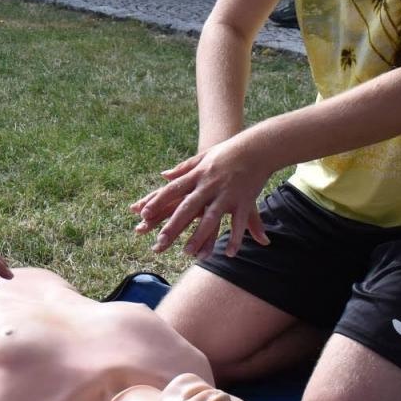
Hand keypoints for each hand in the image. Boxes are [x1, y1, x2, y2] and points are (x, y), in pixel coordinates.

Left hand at [129, 136, 272, 258]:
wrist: (257, 147)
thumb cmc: (227, 152)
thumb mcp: (202, 157)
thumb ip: (183, 168)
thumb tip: (163, 175)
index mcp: (197, 174)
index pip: (173, 189)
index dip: (158, 201)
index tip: (143, 214)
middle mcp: (209, 185)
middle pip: (188, 208)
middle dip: (174, 225)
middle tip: (160, 242)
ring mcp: (227, 194)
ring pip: (210, 218)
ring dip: (199, 236)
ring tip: (188, 252)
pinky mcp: (244, 201)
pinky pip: (238, 223)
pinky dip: (234, 238)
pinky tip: (228, 253)